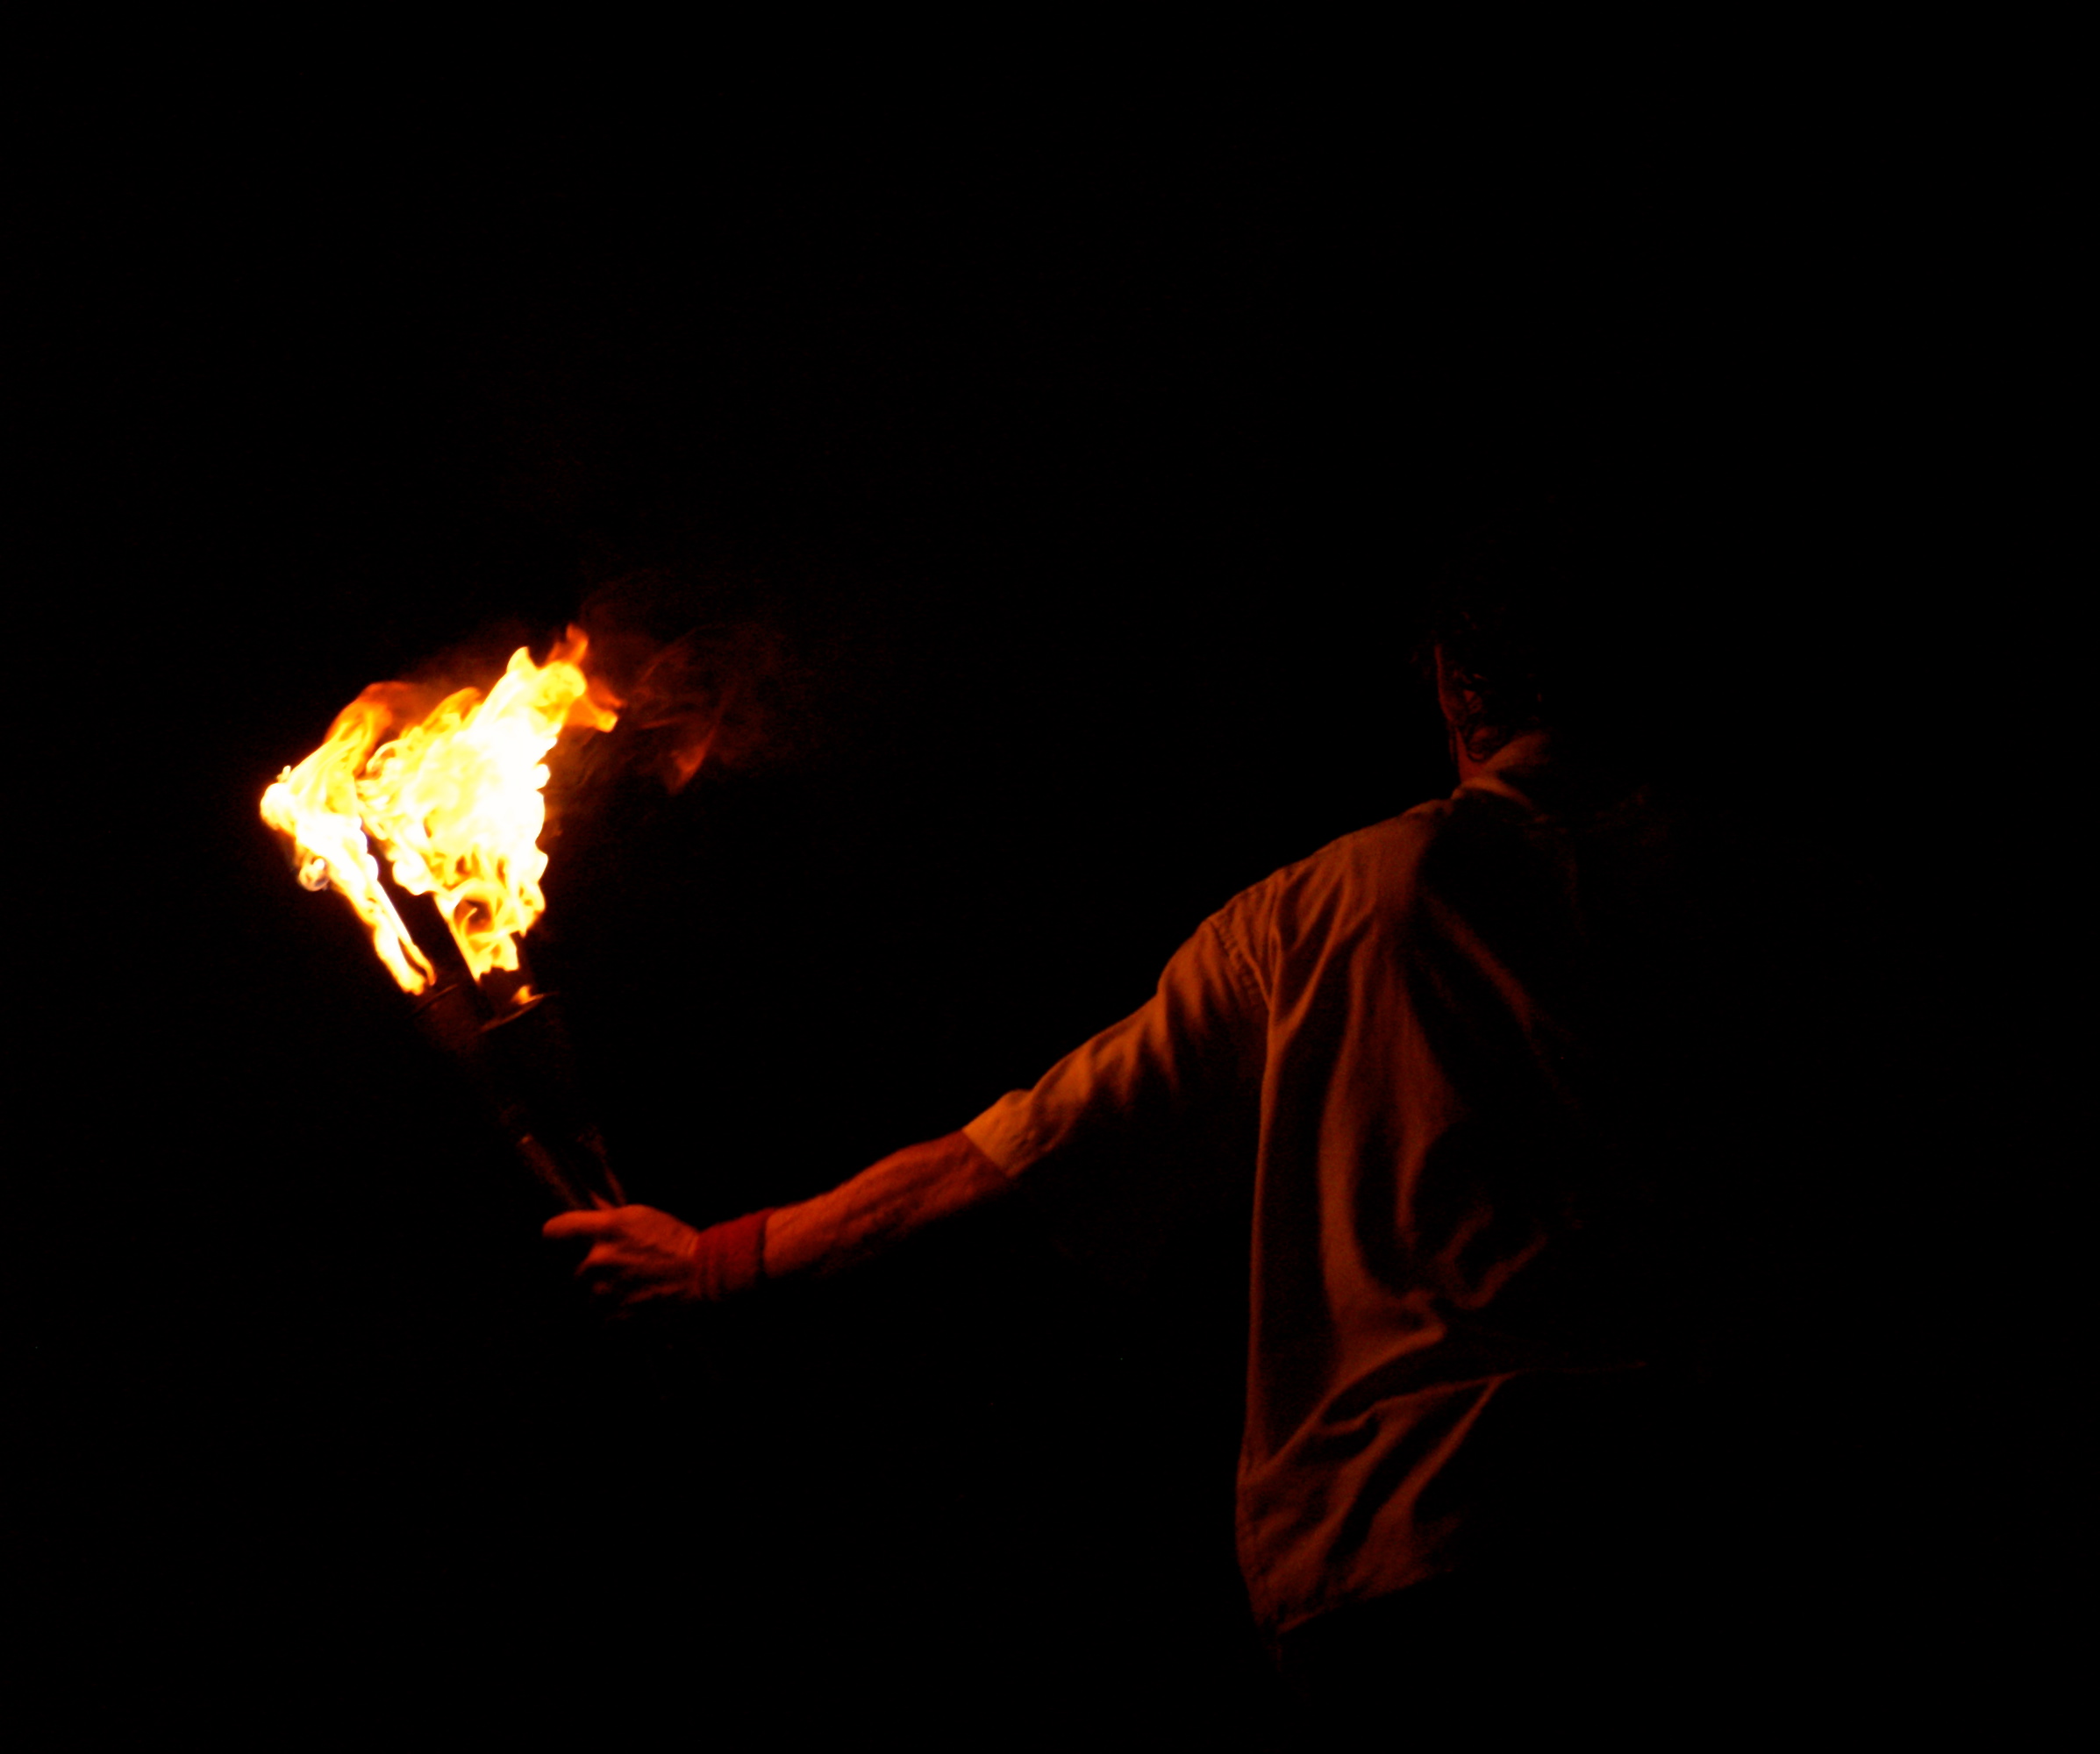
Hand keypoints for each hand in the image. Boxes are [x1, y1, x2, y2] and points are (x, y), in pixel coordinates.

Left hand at [543, 1203, 713, 1309]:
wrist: (705, 1276)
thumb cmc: (677, 1241)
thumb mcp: (643, 1215)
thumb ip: (609, 1214)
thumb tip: (588, 1205)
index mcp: (605, 1230)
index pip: (554, 1231)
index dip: (557, 1234)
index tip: (563, 1239)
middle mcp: (598, 1261)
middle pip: (575, 1269)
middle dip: (592, 1270)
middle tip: (619, 1268)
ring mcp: (604, 1292)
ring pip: (589, 1294)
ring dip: (603, 1293)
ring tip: (631, 1288)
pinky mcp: (614, 1318)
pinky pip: (602, 1316)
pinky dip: (615, 1313)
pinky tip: (635, 1303)